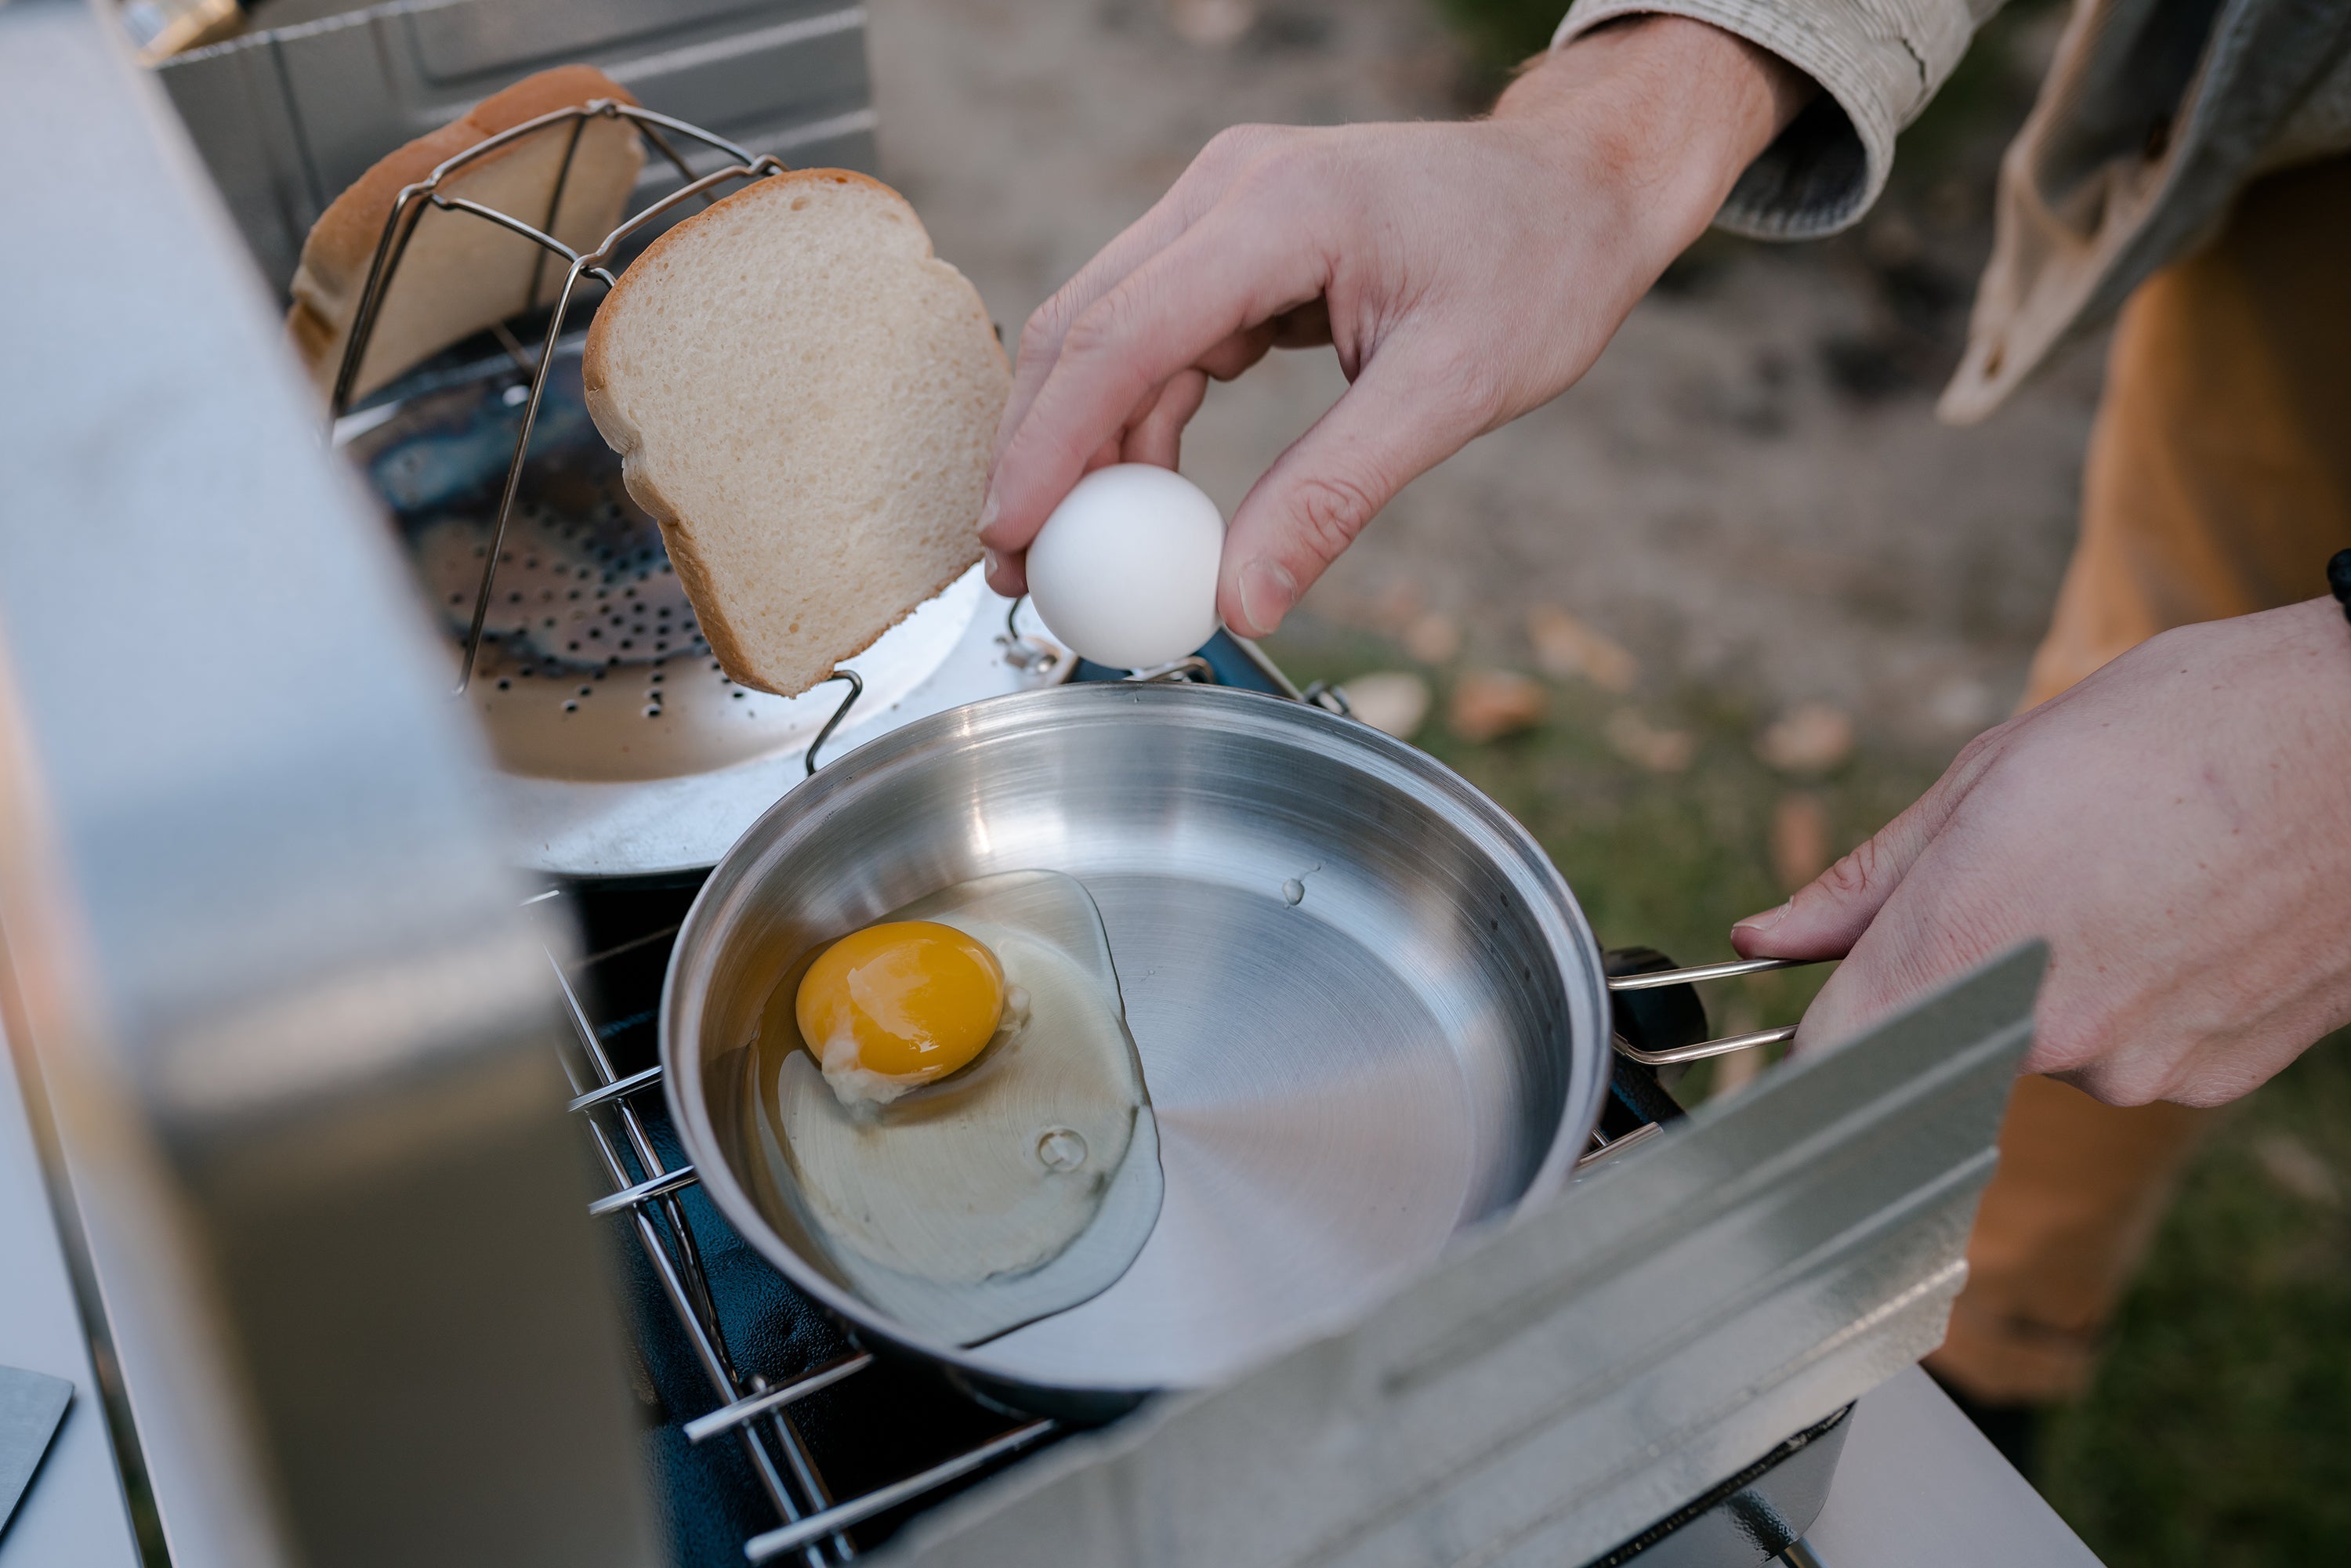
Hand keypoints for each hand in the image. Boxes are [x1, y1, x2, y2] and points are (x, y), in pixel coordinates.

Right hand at [978, 17, 1811, 634]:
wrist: (1579, 185)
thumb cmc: (1541, 263)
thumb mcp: (1452, 390)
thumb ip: (1334, 493)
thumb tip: (1239, 599)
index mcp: (1279, 212)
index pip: (1122, 337)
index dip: (1050, 447)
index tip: (1009, 538)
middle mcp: (1230, 192)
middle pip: (1084, 329)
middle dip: (1038, 453)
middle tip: (1014, 566)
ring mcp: (1225, 208)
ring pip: (1107, 334)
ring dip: (1082, 444)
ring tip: (1073, 552)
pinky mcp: (1235, 240)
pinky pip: (1153, 335)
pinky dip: (1135, 418)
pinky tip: (1141, 492)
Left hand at [1732, 600, 2350, 1106]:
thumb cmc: (2194, 729)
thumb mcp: (1999, 771)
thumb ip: (1871, 878)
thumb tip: (1766, 937)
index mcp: (1971, 944)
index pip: (1833, 1056)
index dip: (1807, 1036)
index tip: (1802, 1010)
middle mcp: (2049, 1034)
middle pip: (1937, 1033)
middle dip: (1949, 962)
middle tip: (2026, 863)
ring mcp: (2138, 1069)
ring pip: (2035, 1040)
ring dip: (2048, 974)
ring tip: (2126, 872)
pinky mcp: (2209, 1080)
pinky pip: (2123, 1050)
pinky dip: (2129, 993)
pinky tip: (2180, 912)